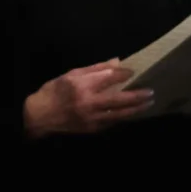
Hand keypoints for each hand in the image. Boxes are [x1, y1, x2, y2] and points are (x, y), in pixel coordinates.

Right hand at [23, 61, 150, 136]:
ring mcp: (91, 118)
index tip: (132, 72)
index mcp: (82, 86)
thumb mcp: (71, 74)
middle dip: (137, 96)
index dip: (124, 74)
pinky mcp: (91, 128)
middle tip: (151, 92)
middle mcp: (88, 103)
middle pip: (119, 100)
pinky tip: (130, 113)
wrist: (40, 116)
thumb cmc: (54, 91)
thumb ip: (95, 69)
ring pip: (119, 115)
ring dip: (135, 109)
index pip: (110, 78)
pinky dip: (122, 117)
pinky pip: (111, 122)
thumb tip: (116, 63)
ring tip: (147, 104)